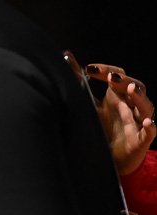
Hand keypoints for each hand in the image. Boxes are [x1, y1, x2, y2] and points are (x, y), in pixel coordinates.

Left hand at [66, 54, 155, 174]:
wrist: (109, 158)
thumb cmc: (102, 128)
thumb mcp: (88, 104)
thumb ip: (77, 82)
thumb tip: (65, 56)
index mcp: (117, 96)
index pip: (117, 76)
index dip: (106, 70)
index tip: (89, 68)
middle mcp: (130, 106)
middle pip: (135, 86)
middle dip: (124, 80)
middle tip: (111, 76)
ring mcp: (138, 122)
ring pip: (145, 106)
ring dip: (139, 97)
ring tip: (131, 89)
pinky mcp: (142, 139)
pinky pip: (150, 132)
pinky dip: (151, 127)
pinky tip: (148, 123)